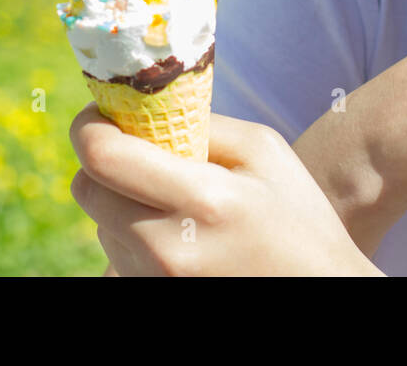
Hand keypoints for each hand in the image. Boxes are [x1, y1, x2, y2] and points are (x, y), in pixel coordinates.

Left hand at [70, 105, 382, 275]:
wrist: (319, 290)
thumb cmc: (298, 217)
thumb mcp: (263, 151)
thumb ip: (201, 124)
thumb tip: (143, 108)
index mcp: (202, 201)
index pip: (102, 157)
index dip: (90, 126)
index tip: (102, 114)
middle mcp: (168, 249)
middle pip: (86, 191)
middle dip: (104, 162)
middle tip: (139, 153)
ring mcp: (156, 283)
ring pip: (100, 225)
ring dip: (122, 203)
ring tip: (176, 204)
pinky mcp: (152, 298)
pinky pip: (117, 257)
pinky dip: (134, 238)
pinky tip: (179, 237)